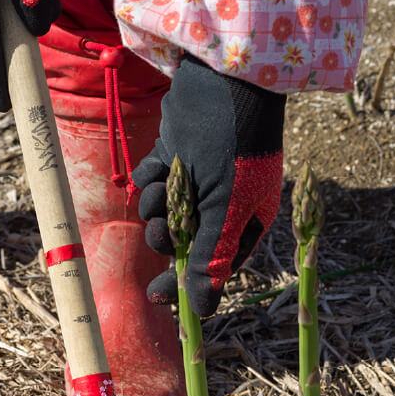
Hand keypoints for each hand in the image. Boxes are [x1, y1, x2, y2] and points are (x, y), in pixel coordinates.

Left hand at [133, 54, 286, 316]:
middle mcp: (221, 205)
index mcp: (245, 221)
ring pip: (160, 214)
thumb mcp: (224, 210)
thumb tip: (203, 312)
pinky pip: (151, 184)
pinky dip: (149, 180)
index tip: (160, 298)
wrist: (223, 83)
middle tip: (161, 231)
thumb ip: (210, 259)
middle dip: (167, 239)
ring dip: (156, 205)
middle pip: (182, 243)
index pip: (214, 266)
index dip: (188, 283)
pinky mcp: (172, 158)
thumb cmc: (233, 147)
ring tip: (165, 186)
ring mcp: (195, 181)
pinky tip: (159, 166)